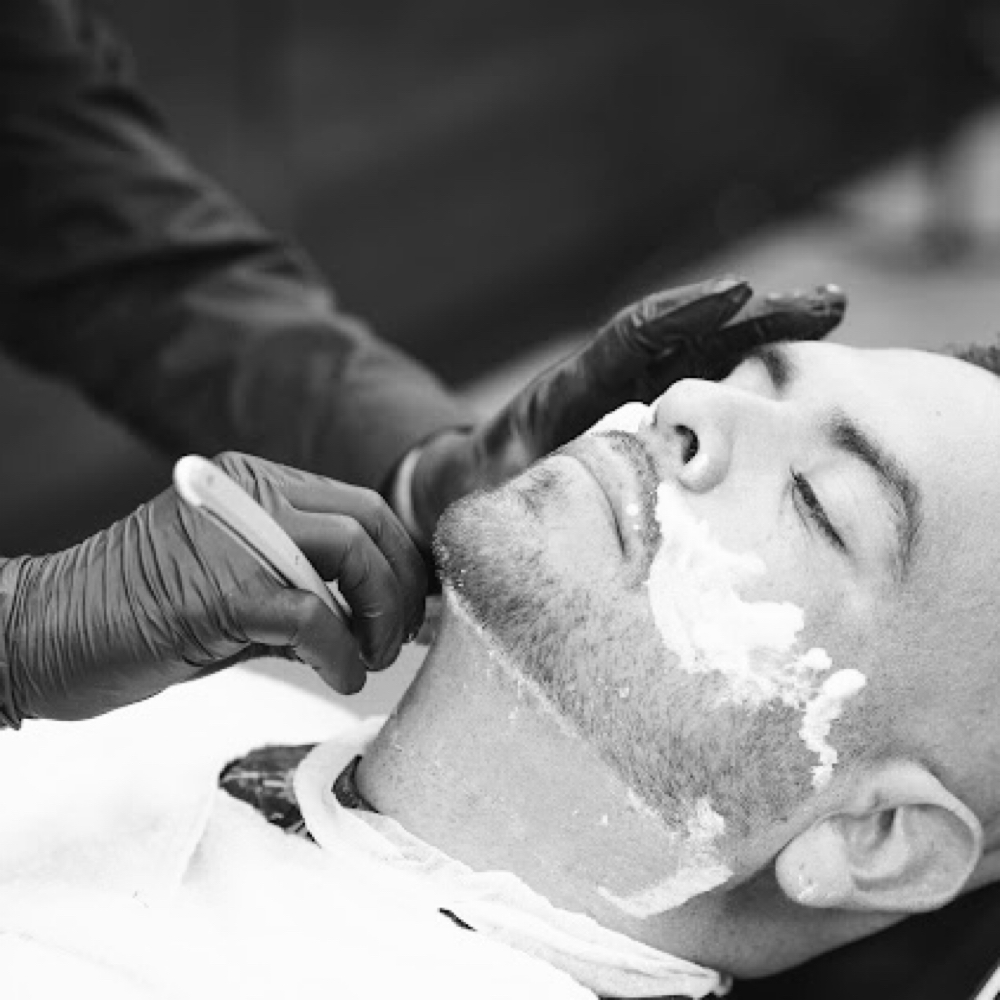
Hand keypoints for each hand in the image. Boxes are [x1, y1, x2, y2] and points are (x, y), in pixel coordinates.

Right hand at [0, 452, 426, 724]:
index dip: (400, 558)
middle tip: (398, 638)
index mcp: (253, 486)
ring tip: (373, 657)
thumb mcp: (234, 591)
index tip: (412, 606)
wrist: (37, 636)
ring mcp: (233, 535)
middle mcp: (247, 494)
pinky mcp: (219, 589)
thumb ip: (302, 591)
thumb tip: (377, 621)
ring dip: (381, 615)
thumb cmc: (134, 619)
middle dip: (402, 586)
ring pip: (352, 552)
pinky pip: (314, 615)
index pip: (360, 505)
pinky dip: (342, 652)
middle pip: (369, 521)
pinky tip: (341, 676)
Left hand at [409, 277, 846, 538]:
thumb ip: (540, 477)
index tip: (735, 294)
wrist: (483, 488)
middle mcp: (620, 379)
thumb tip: (562, 482)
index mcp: (580, 385)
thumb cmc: (494, 487)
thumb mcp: (510, 482)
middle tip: (826, 304)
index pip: (636, 336)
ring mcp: (644, 392)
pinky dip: (755, 377)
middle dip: (756, 316)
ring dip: (770, 331)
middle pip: (692, 333)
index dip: (682, 314)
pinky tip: (805, 370)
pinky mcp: (659, 414)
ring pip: (712, 352)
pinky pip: (711, 390)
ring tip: (831, 311)